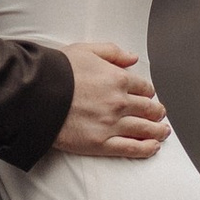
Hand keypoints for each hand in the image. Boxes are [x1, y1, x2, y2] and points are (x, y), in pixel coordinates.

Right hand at [53, 42, 170, 162]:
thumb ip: (112, 52)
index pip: (143, 88)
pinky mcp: (101, 143)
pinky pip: (131, 148)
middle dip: (157, 112)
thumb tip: (133, 58)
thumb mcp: (85, 50)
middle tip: (160, 115)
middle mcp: (119, 102)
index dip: (148, 93)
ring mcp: (112, 124)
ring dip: (157, 131)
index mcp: (117, 78)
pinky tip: (153, 147)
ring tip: (162, 132)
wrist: (37, 95)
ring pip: (144, 129)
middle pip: (148, 109)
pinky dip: (146, 148)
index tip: (149, 97)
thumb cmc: (57, 71)